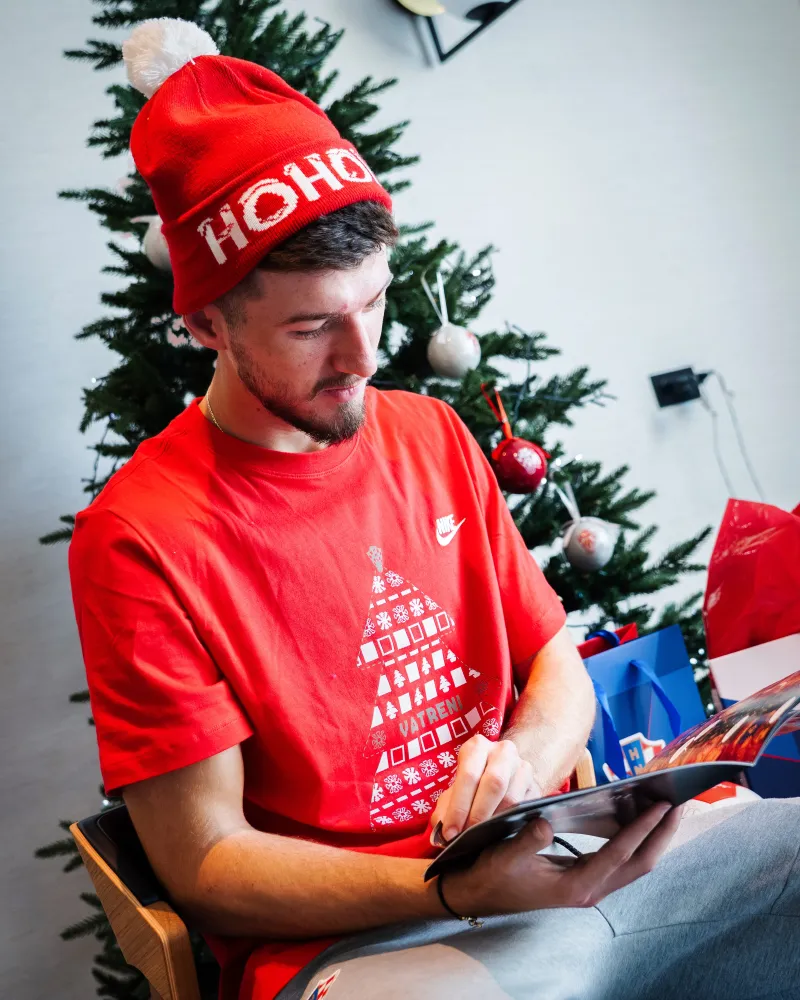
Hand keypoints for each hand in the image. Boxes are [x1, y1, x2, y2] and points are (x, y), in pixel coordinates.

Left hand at [430, 735, 541, 843]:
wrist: (500, 776)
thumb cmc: (472, 785)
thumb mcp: (454, 792)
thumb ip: (445, 810)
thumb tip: (441, 833)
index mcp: (478, 746)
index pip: (469, 775)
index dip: (459, 806)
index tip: (450, 832)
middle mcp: (503, 751)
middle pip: (493, 782)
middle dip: (477, 813)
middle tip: (466, 836)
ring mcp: (522, 767)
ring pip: (512, 797)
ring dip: (494, 820)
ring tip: (480, 837)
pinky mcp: (535, 786)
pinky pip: (525, 807)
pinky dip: (510, 823)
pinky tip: (498, 833)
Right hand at [444, 801, 682, 916]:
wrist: (481, 894)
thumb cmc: (493, 874)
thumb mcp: (505, 857)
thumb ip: (527, 842)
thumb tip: (546, 823)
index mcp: (576, 886)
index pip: (620, 854)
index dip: (643, 829)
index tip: (662, 805)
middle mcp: (590, 889)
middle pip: (641, 864)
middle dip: (663, 834)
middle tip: (680, 802)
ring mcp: (591, 886)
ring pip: (636, 864)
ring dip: (655, 837)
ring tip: (669, 807)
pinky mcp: (587, 878)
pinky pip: (623, 860)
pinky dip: (638, 838)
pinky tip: (640, 818)